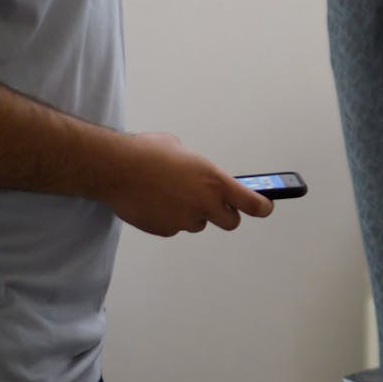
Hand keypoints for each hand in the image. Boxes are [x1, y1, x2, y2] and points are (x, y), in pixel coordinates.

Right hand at [99, 132, 274, 236]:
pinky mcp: (165, 229)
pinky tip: (154, 202)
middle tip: (215, 206)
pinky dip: (168, 218)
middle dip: (225, 215)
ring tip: (170, 196)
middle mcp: (205, 204)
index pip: (252, 203)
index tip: (266, 207)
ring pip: (197, 223)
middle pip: (230, 222)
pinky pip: (173, 227)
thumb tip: (197, 174)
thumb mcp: (183, 152)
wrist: (116, 168)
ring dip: (191, 214)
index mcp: (215, 181)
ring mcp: (185, 219)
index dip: (263, 207)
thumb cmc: (148, 152)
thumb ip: (198, 168)